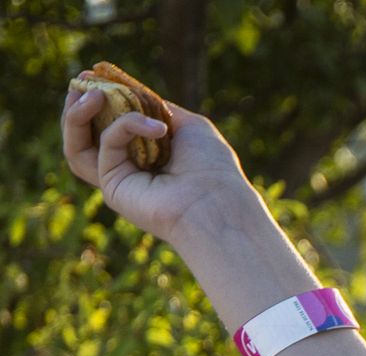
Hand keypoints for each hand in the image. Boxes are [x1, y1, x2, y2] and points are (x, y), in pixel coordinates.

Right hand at [62, 81, 251, 247]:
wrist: (219, 203)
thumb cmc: (214, 167)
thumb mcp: (190, 126)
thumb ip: (159, 109)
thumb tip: (132, 92)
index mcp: (147, 155)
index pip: (110, 124)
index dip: (99, 98)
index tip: (93, 73)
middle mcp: (130, 169)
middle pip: (85, 135)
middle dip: (78, 106)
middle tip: (82, 80)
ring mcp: (119, 180)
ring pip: (78, 146)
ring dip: (78, 115)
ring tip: (93, 93)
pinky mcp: (113, 188)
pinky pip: (106, 146)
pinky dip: (125, 127)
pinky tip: (155, 127)